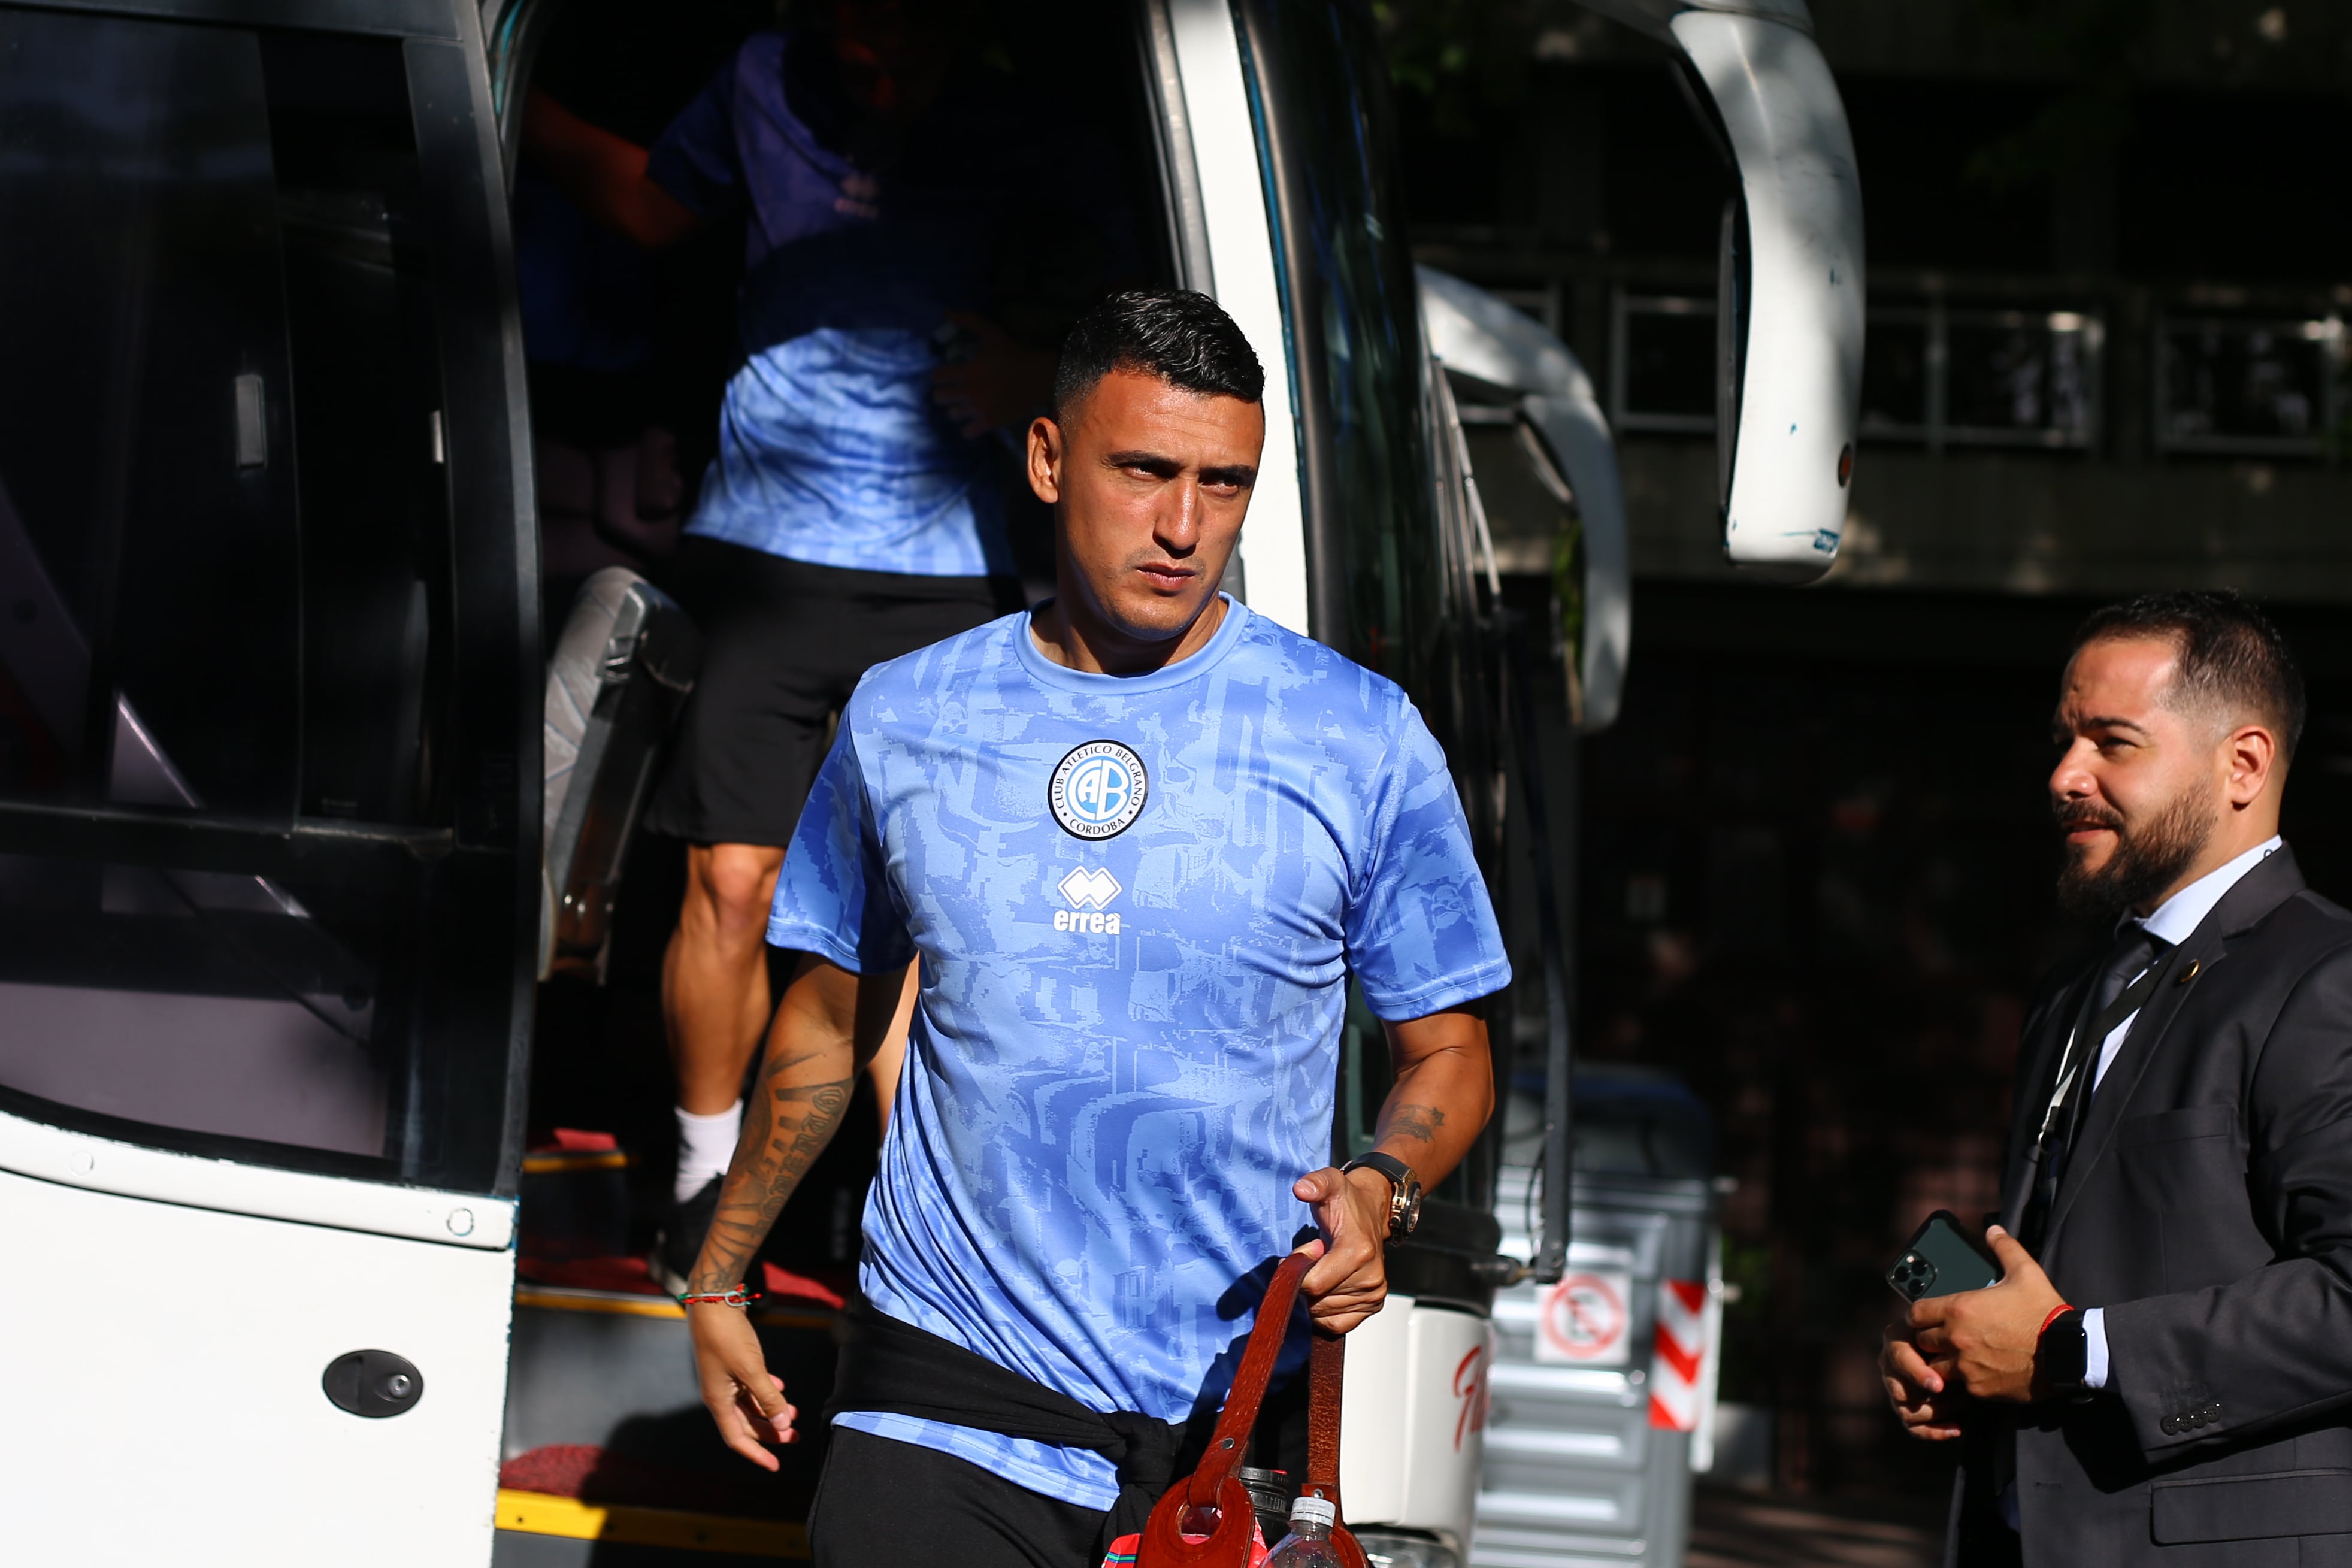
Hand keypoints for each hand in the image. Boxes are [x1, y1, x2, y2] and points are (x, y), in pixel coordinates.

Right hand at [686, 1302, 797, 1468]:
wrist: (713, 1302)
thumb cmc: (727, 1336)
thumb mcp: (752, 1369)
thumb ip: (768, 1398)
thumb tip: (783, 1426)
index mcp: (718, 1401)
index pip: (737, 1439)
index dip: (757, 1453)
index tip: (776, 1466)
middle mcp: (719, 1394)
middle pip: (746, 1424)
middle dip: (771, 1432)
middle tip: (796, 1436)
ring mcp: (725, 1379)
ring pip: (750, 1405)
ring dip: (772, 1411)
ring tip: (795, 1414)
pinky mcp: (731, 1364)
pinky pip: (750, 1386)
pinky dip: (766, 1391)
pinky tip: (781, 1389)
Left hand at [930, 312, 1054, 437]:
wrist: (1040, 377)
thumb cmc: (1014, 354)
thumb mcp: (993, 333)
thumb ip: (969, 322)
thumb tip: (946, 312)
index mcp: (970, 369)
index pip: (938, 377)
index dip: (939, 375)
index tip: (946, 374)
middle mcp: (972, 391)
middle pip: (940, 397)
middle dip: (944, 391)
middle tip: (956, 388)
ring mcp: (981, 409)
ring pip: (953, 414)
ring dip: (957, 407)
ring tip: (968, 401)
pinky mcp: (991, 423)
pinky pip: (967, 432)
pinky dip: (968, 426)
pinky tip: (975, 417)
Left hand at [1294, 1165, 1392, 1333]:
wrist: (1373, 1212)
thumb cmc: (1347, 1202)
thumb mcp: (1330, 1184)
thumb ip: (1315, 1183)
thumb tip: (1302, 1189)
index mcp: (1359, 1251)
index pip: (1314, 1284)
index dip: (1297, 1272)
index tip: (1300, 1254)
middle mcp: (1371, 1276)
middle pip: (1317, 1300)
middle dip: (1305, 1284)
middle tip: (1311, 1262)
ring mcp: (1374, 1293)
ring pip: (1324, 1314)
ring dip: (1313, 1298)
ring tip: (1321, 1271)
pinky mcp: (1373, 1305)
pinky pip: (1337, 1326)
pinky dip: (1324, 1314)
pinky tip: (1325, 1292)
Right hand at [1879, 1322, 1963, 1439]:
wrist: (1958, 1343)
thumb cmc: (1955, 1332)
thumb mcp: (1948, 1327)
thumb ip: (1941, 1338)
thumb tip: (1941, 1372)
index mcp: (1895, 1339)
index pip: (1900, 1360)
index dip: (1918, 1374)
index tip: (1939, 1386)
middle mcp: (1889, 1363)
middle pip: (1901, 1392)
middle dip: (1934, 1397)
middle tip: (1962, 1394)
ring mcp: (1895, 1387)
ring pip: (1907, 1412)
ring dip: (1938, 1412)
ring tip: (1964, 1402)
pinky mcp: (1905, 1407)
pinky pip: (1914, 1428)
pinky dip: (1935, 1431)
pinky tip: (1957, 1429)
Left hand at [1909, 1226, 2065, 1403]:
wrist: (2068, 1353)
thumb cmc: (2045, 1312)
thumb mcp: (2026, 1273)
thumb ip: (2004, 1248)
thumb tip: (1993, 1229)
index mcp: (1960, 1309)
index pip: (1916, 1313)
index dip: (1920, 1315)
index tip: (1928, 1317)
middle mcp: (1956, 1338)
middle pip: (1922, 1341)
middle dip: (1931, 1338)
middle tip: (1945, 1336)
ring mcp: (1966, 1366)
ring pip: (1935, 1367)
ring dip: (1943, 1362)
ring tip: (1958, 1357)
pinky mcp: (1979, 1389)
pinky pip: (1958, 1386)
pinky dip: (1963, 1381)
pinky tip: (1976, 1372)